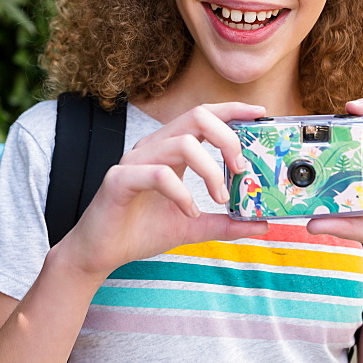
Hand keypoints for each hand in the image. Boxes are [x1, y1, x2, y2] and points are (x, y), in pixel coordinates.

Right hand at [59, 102, 269, 279]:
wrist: (100, 253)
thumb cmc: (140, 231)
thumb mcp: (193, 227)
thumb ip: (225, 223)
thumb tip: (261, 224)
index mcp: (169, 150)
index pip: (204, 116)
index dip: (232, 109)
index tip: (259, 114)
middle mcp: (153, 147)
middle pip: (196, 116)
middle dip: (227, 137)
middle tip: (241, 169)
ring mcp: (135, 160)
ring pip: (181, 142)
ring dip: (210, 171)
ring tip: (219, 198)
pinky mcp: (120, 179)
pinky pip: (158, 174)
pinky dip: (182, 194)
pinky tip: (190, 212)